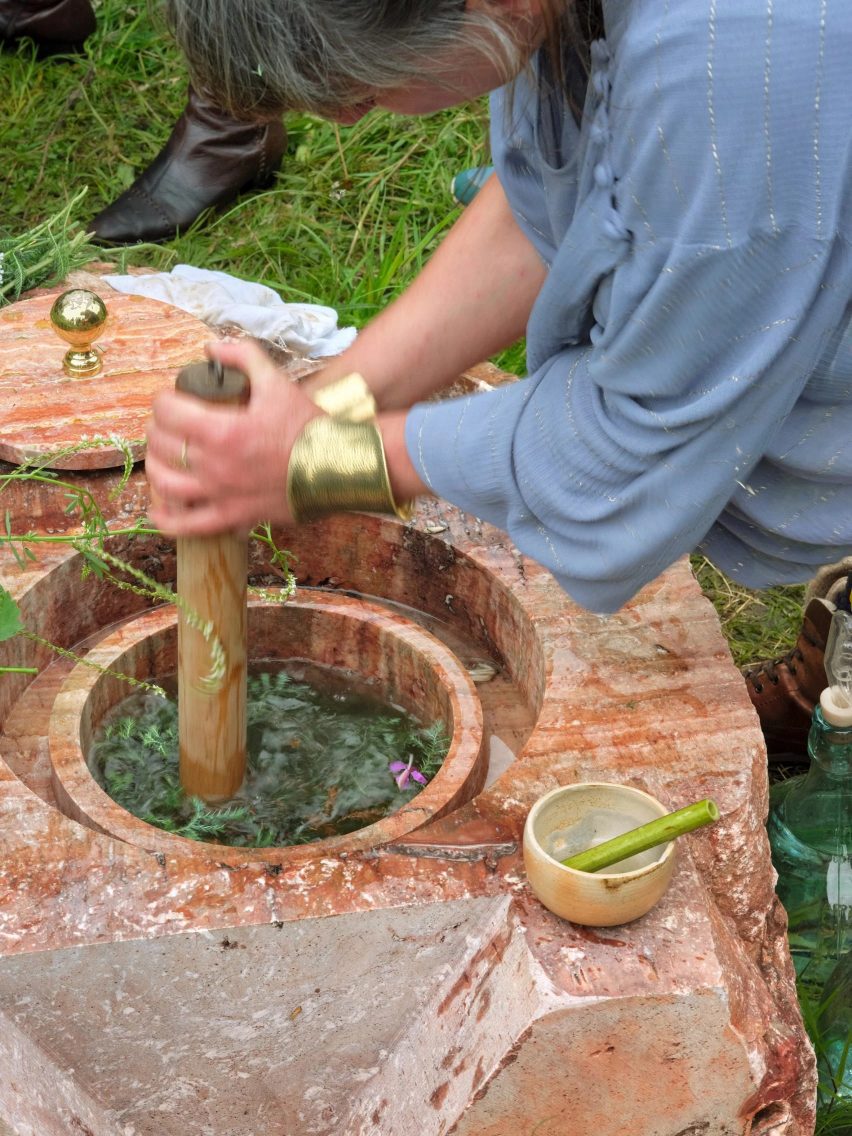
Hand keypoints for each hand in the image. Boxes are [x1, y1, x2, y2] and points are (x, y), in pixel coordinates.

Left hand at [145, 339, 321, 535]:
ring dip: (156, 466)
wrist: (338, 467)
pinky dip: (167, 520)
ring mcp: (222, 494)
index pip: (167, 411)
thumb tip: (212, 348)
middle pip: (163, 444)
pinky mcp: (233, 517)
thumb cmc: (308, 425)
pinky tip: (158, 511)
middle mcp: (215, 465)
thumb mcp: (276, 382)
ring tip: (163, 456)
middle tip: (170, 422)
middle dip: (159, 428)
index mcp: (223, 429)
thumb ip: (243, 356)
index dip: (163, 400)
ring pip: (166, 482)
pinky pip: (189, 525)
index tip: (170, 398)